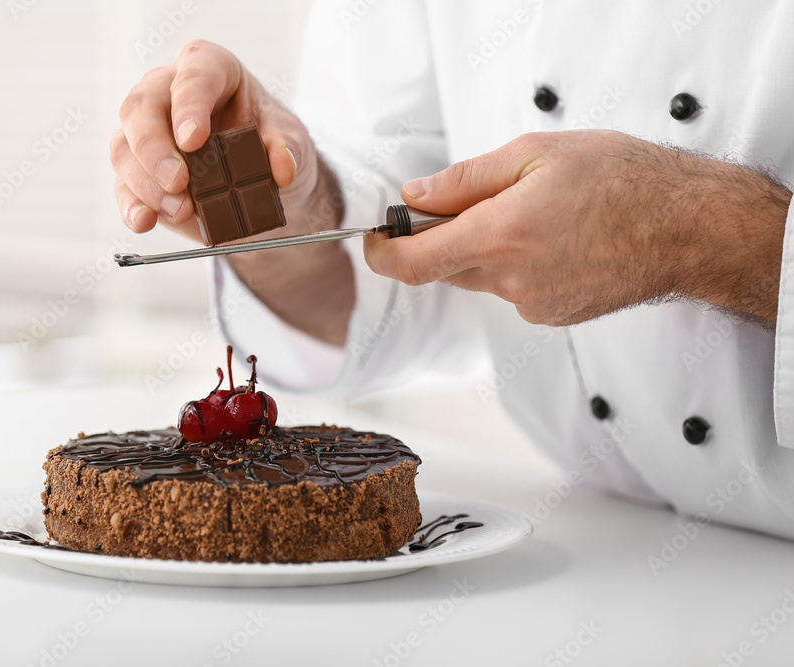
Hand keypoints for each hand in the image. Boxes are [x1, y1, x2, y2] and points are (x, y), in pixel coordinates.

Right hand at [111, 39, 353, 344]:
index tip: (194, 140)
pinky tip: (144, 221)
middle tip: (179, 183)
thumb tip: (282, 168)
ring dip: (146, 184)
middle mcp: (168, 92)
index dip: (189, 106)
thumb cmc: (270, 143)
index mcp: (209, 68)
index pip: (192, 76)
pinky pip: (123, 185)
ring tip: (180, 210)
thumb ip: (288, 149)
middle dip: (155, 149)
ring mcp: (147, 131)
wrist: (259, 182)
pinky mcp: (138, 171)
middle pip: (141, 109)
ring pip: (125, 148)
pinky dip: (132, 206)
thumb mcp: (291, 140)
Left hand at [365, 130, 791, 326]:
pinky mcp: (554, 315)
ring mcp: (534, 304)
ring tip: (539, 214)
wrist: (690, 227)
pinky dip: (519, 265)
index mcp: (500, 235)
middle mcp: (511, 280)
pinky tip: (559, 240)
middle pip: (447, 267)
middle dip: (448, 236)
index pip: (413, 263)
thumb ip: (465, 179)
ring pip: (483, 278)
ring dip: (489, 249)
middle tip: (481, 198)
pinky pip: (514, 290)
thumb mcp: (537, 152)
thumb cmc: (624, 179)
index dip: (382, 254)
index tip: (374, 239)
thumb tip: (415, 197)